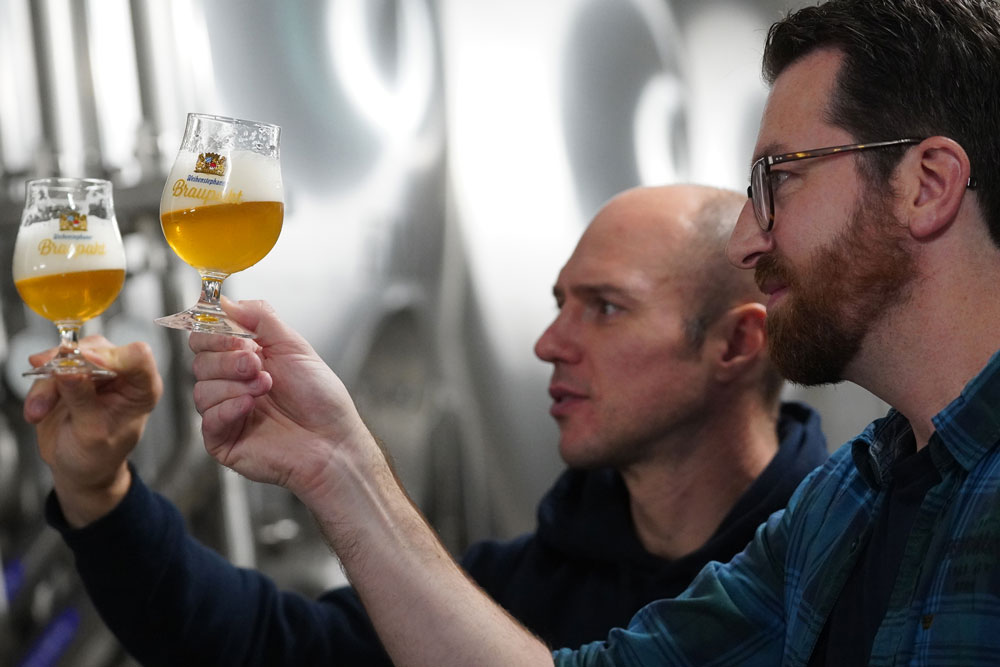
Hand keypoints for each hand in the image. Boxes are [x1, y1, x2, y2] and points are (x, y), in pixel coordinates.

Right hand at [23, 337, 162, 526]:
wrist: (79, 469)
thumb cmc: (98, 456)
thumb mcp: (91, 433)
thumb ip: (82, 399)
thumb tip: (67, 368)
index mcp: (143, 388)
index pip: (138, 357)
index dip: (111, 356)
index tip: (83, 364)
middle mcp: (124, 374)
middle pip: (97, 349)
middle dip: (67, 366)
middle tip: (48, 382)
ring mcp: (97, 370)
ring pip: (69, 356)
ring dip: (47, 382)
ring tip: (38, 413)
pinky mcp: (72, 373)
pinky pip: (51, 368)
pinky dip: (39, 388)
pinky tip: (36, 411)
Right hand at [190, 299, 378, 504]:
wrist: (333, 439)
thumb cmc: (320, 398)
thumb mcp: (293, 346)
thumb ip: (260, 318)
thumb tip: (226, 301)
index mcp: (244, 359)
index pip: (205, 338)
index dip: (214, 332)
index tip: (237, 334)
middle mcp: (231, 384)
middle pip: (199, 361)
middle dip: (228, 358)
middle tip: (256, 362)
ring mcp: (225, 412)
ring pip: (201, 389)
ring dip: (236, 384)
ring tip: (266, 387)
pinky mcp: (223, 440)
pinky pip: (207, 419)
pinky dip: (229, 408)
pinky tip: (252, 406)